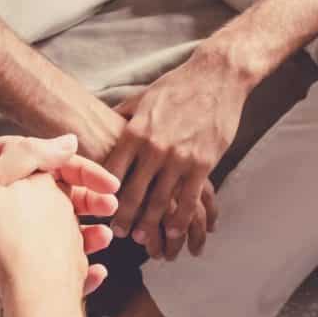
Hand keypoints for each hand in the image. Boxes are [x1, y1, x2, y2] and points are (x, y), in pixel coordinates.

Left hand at [0, 134, 119, 316]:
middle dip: (90, 200)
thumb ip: (18, 157)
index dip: (80, 169)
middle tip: (110, 205)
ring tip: (105, 237)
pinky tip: (96, 270)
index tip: (105, 179)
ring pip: (70, 233)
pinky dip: (83, 269)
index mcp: (11, 184)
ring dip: (91, 233)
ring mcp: (27, 242)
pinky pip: (65, 269)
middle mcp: (20, 210)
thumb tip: (64, 139)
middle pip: (66, 198)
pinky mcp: (30, 272)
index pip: (53, 167)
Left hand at [105, 52, 250, 256]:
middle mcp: (154, 148)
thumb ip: (122, 116)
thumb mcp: (142, 98)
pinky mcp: (203, 164)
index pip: (112, 172)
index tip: (100, 210)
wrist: (217, 76)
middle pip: (133, 193)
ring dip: (151, 225)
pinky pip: (189, 199)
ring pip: (160, 202)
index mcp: (134, 132)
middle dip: (124, 218)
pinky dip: (180, 220)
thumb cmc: (177, 86)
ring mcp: (179, 158)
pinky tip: (175, 232)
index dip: (104, 195)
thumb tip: (104, 124)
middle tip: (119, 233)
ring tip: (144, 240)